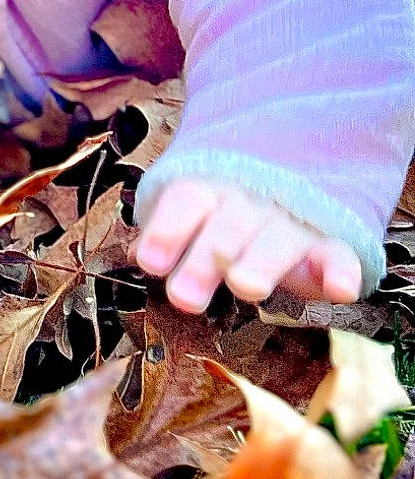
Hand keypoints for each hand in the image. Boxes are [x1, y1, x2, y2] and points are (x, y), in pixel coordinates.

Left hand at [133, 179, 361, 314]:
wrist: (291, 181)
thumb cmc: (223, 211)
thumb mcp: (190, 215)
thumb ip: (166, 233)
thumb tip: (136, 253)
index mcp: (211, 191)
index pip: (187, 201)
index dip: (167, 229)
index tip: (150, 261)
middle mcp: (250, 203)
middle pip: (226, 228)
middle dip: (205, 261)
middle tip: (184, 297)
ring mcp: (292, 222)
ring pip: (277, 240)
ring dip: (261, 263)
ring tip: (247, 286)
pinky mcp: (329, 246)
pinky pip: (338, 255)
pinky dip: (340, 272)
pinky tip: (339, 290)